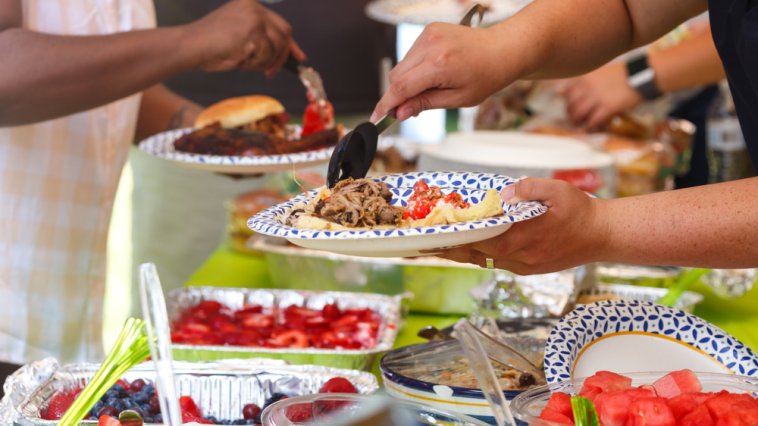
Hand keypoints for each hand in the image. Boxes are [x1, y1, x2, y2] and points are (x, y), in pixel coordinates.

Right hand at [186, 0, 304, 74]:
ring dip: (263, 62)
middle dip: (282, 56)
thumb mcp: (239, 37)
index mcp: (250, 5)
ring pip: (276, 47)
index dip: (291, 44)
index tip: (299, 57)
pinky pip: (266, 55)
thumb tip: (283, 54)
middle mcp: (255, 7)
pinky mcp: (254, 31)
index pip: (279, 24)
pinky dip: (254, 64)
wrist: (191, 46)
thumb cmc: (210, 46)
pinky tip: (238, 59)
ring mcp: (255, 18)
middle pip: (284, 33)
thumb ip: (260, 40)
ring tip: (243, 62)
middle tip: (272, 72)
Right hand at [371, 23, 516, 121]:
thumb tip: (400, 112)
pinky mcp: (429, 30)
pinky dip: (414, 68)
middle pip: (396, 76)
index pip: (401, 87)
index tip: (377, 117)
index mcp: (440, 64)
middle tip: (409, 110)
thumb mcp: (457, 99)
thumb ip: (424, 104)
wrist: (501, 50)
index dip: (386, 104)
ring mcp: (429, 34)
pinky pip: (411, 55)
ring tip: (429, 89)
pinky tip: (431, 74)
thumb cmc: (486, 76)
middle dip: (398, 95)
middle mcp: (431, 45)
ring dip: (407, 82)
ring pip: (402, 66)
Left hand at [439, 178, 608, 273]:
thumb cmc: (580, 211)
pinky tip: (470, 247)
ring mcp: (524, 265)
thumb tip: (504, 193)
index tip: (432, 239)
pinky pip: (498, 262)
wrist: (604, 235)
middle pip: (476, 255)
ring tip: (440, 246)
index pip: (480, 242)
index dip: (455, 241)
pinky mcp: (529, 268)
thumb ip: (528, 188)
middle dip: (450, 249)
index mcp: (522, 238)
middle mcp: (519, 257)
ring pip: (485, 261)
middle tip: (425, 245)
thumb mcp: (557, 190)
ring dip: (463, 253)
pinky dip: (481, 255)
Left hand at [560, 61, 642, 129]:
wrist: (642, 75)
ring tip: (583, 124)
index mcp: (584, 77)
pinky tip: (593, 127)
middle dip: (571, 115)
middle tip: (576, 119)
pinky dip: (591, 127)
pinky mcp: (607, 107)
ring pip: (578, 115)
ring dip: (579, 123)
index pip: (566, 94)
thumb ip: (579, 83)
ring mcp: (597, 97)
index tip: (573, 108)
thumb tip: (559, 92)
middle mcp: (587, 87)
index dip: (568, 104)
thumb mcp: (597, 73)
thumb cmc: (621, 75)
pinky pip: (592, 122)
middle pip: (570, 106)